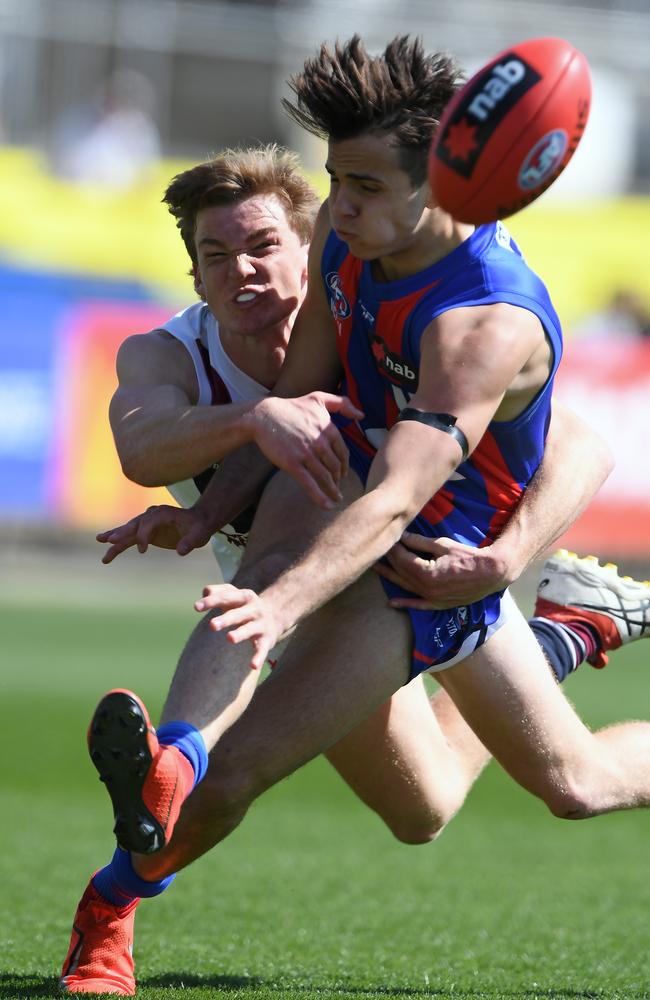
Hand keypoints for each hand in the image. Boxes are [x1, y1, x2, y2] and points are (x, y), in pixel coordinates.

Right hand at [97, 505, 213, 563]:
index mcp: (163, 513)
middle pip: (134, 524)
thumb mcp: (199, 535)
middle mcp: (152, 515)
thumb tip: (181, 551)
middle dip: (122, 532)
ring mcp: (147, 523)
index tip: (142, 550)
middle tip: (110, 540)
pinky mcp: (145, 532)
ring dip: (115, 536)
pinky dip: (118, 544)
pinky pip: (129, 539)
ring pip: (128, 531)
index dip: (143, 536)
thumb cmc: (199, 527)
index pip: (148, 523)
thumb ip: (190, 542)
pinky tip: (107, 553)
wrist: (198, 522)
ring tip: (100, 540)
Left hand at [194, 584, 282, 670]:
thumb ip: (218, 592)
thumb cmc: (245, 606)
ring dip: (241, 634)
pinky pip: (262, 649)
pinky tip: (253, 666)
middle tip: (212, 625)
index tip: (196, 607)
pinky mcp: (267, 640)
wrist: (276, 616)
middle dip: (226, 619)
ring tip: (230, 638)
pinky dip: (259, 657)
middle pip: (238, 614)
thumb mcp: (234, 596)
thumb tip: (205, 592)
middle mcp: (254, 609)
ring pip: (250, 630)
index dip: (211, 601)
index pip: (226, 597)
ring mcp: (261, 625)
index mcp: (244, 596)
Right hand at [251, 393, 362, 507]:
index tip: (342, 473)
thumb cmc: (291, 407)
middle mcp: (320, 443)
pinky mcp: (292, 464)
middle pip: (336, 467)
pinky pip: (310, 484)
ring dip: (333, 490)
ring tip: (336, 498)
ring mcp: (306, 454)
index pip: (343, 452)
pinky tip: (328, 506)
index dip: (344, 465)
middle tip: (337, 485)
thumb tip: (361, 415)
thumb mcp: (318, 398)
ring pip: (326, 477)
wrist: (263, 416)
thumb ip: (342, 404)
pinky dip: (320, 497)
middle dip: (338, 478)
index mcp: (328, 429)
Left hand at [375, 534, 514, 609]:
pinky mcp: (439, 604)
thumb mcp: (442, 545)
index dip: (393, 549)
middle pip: (401, 573)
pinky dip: (405, 604)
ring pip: (405, 587)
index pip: (402, 559)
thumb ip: (419, 542)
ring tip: (376, 570)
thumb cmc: (468, 557)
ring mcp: (432, 598)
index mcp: (426, 573)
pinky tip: (392, 603)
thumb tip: (401, 536)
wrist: (491, 574)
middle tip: (377, 550)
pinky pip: (418, 605)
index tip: (386, 539)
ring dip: (390, 578)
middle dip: (389, 560)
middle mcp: (426, 589)